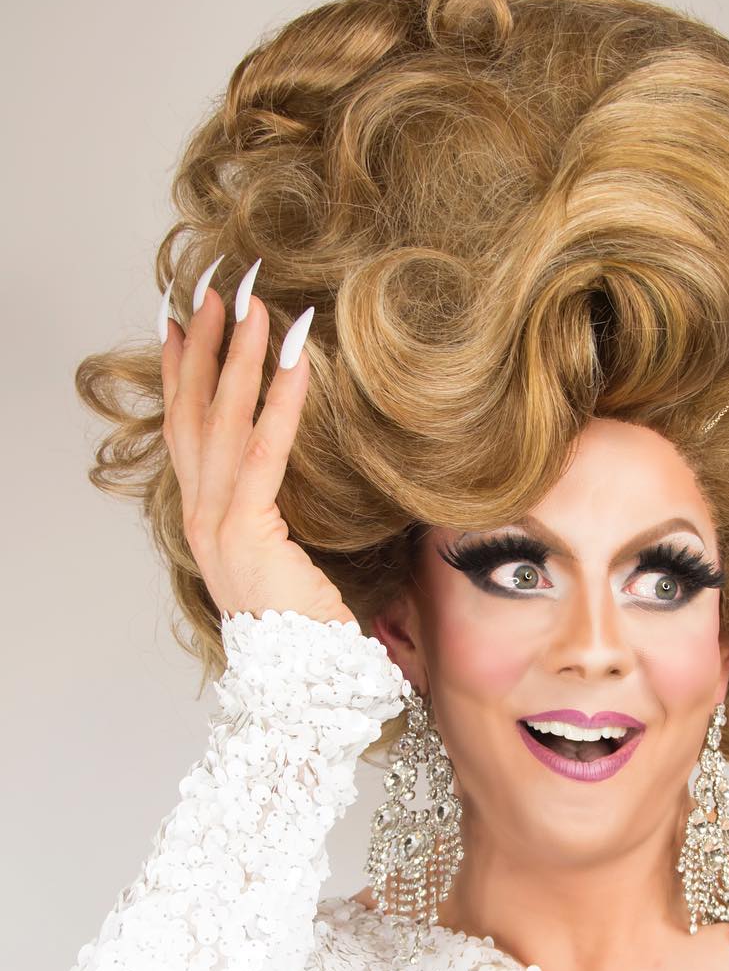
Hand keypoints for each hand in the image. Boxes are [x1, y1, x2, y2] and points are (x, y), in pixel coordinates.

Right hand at [160, 261, 356, 625]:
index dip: (183, 374)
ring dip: (236, 357)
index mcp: (205, 519)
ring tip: (251, 304)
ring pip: (222, 421)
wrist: (303, 682)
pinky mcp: (247, 530)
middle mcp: (200, 516)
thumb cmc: (303, 627)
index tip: (185, 322)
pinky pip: (266, 450)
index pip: (187, 431)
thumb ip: (278, 514)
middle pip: (194, 414)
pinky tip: (294, 357)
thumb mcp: (285, 557)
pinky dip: (280, 399)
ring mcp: (216, 524)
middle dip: (203, 346)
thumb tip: (302, 478)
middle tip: (216, 288)